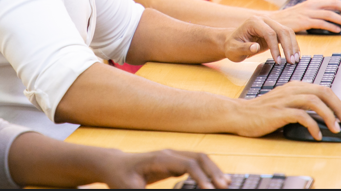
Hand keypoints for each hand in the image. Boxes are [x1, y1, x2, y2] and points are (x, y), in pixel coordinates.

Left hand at [104, 149, 228, 188]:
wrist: (113, 164)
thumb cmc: (120, 177)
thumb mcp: (130, 189)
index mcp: (159, 159)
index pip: (187, 164)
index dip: (201, 177)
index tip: (211, 190)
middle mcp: (168, 154)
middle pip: (198, 157)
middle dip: (214, 171)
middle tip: (226, 186)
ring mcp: (172, 156)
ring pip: (199, 158)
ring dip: (213, 169)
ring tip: (226, 183)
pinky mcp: (173, 162)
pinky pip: (195, 163)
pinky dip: (207, 171)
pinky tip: (215, 181)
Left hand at [224, 16, 298, 64]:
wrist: (231, 42)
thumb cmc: (232, 46)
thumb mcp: (233, 50)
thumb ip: (244, 48)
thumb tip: (255, 47)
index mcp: (253, 22)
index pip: (269, 33)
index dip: (275, 47)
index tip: (278, 61)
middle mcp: (263, 20)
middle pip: (282, 30)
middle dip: (288, 46)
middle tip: (291, 62)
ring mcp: (270, 24)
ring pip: (287, 32)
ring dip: (293, 46)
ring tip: (294, 60)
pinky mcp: (274, 30)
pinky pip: (287, 35)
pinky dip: (292, 45)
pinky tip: (294, 55)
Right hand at [232, 82, 340, 140]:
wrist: (238, 114)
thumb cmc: (261, 112)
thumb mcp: (283, 103)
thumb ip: (300, 104)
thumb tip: (323, 116)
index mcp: (294, 86)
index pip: (322, 88)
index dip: (338, 102)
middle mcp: (291, 90)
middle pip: (322, 91)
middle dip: (339, 107)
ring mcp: (284, 100)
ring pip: (314, 101)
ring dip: (329, 116)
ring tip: (335, 129)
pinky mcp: (278, 111)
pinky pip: (301, 116)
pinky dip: (312, 125)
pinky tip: (316, 135)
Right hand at [269, 0, 340, 33]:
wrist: (273, 21)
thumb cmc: (289, 19)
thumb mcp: (304, 12)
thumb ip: (316, 13)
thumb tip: (331, 20)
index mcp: (313, 2)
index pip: (334, 2)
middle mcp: (312, 5)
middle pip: (335, 4)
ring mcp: (308, 12)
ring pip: (330, 14)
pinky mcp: (304, 21)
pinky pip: (321, 23)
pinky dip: (331, 26)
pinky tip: (337, 30)